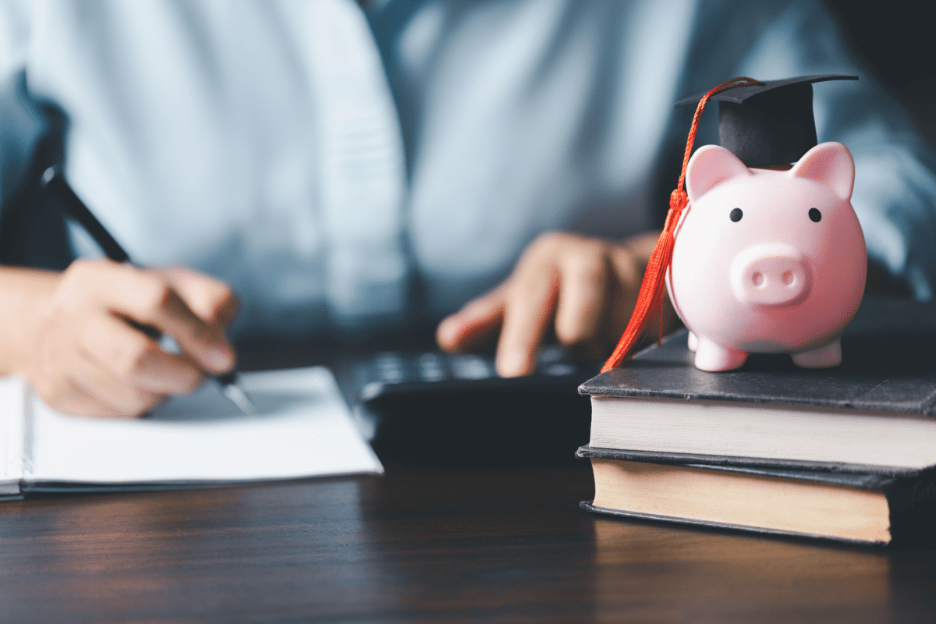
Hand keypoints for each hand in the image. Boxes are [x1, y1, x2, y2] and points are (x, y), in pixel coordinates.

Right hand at [12, 259, 237, 417]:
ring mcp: (59, 358)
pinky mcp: (60, 395)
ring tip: (164, 372)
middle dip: (183, 374)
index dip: (198, 333)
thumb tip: (220, 345)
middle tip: (199, 373)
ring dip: (164, 391)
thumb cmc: (125, 305)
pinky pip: (119, 415)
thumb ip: (210, 301)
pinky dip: (142, 405)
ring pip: (132, 396)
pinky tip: (138, 383)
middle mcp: (71, 316)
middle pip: (136, 358)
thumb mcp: (172, 283)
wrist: (60, 323)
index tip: (222, 356)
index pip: (156, 301)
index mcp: (99, 279)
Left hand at [436, 231, 663, 376]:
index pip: (531, 296)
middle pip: (584, 285)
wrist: (622, 270)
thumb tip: (447, 338)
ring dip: (607, 336)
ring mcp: (626, 266)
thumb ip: (486, 321)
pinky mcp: (658, 282)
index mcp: (546, 260)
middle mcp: (584, 255)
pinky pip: (649, 318)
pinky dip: (633, 338)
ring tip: (594, 346)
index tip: (513, 372)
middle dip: (574, 328)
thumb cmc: (558, 293)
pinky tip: (624, 341)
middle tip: (554, 362)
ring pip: (620, 309)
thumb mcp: (520, 304)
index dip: (522, 335)